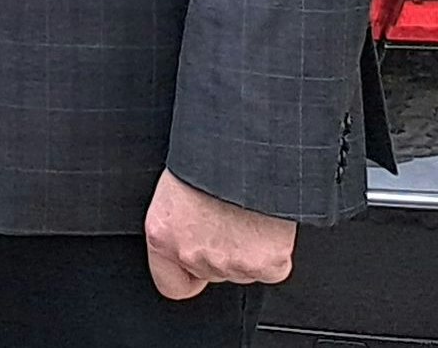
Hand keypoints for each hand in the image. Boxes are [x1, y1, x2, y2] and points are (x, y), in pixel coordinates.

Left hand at [143, 173, 296, 300]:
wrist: (245, 151)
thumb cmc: (207, 160)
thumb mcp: (176, 193)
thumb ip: (180, 225)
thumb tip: (192, 236)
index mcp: (162, 235)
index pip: (172, 285)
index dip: (188, 276)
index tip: (198, 267)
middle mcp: (191, 254)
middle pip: (212, 273)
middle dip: (222, 253)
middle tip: (229, 221)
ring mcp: (229, 263)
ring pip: (243, 271)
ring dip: (248, 251)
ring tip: (246, 217)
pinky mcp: (265, 265)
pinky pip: (273, 269)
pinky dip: (274, 252)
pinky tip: (267, 228)